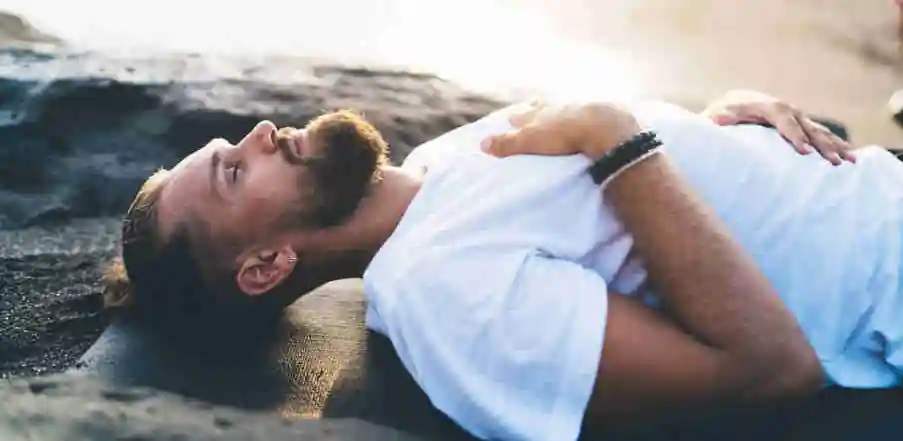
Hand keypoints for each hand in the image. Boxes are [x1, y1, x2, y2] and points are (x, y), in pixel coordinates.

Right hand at [480, 101, 641, 160]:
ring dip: (558, 112)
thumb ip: (508, 142)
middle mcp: (556, 107)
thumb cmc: (562, 135)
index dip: (516, 118)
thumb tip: (482, 144)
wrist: (601, 125)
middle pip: (542, 108)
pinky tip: (583, 120)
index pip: (522, 115)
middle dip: (535, 111)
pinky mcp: (599, 115)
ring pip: (563, 109)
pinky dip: (580, 117)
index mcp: (539, 114)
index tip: (510, 118)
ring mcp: (578, 108)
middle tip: (530, 110)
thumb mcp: (530, 141)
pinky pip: (585, 114)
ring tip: (556, 115)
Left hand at [702, 90, 854, 164]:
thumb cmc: (721, 113)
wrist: (730, 105)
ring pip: (818, 131)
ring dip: (835, 145)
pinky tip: (851, 156)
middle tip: (834, 162)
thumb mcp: (716, 115)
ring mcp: (794, 116)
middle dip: (821, 145)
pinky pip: (820, 135)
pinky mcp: (799, 125)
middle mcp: (784, 109)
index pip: (783, 118)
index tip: (804, 152)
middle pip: (806, 126)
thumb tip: (716, 119)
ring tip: (851, 161)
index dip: (794, 134)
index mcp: (765, 104)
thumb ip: (718, 118)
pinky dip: (835, 144)